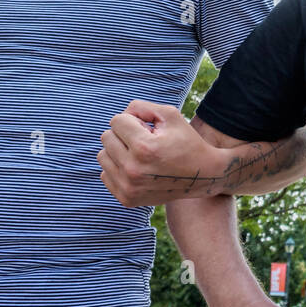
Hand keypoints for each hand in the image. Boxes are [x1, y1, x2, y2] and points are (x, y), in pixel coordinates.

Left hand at [98, 100, 219, 206]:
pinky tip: (137, 168)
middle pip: (106, 137)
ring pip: (103, 156)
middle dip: (124, 134)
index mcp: (144, 147)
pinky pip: (105, 174)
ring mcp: (129, 187)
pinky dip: (118, 168)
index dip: (133, 120)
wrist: (202, 176)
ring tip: (140, 154)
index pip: (116, 121)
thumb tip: (120, 116)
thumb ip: (140, 107)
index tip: (149, 128)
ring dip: (118, 151)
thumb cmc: (186, 142)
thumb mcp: (170, 115)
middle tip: (145, 140)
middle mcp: (133, 170)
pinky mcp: (127, 199)